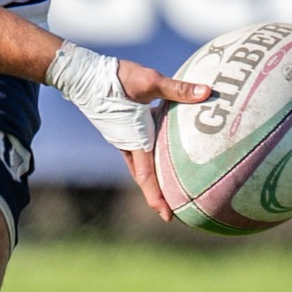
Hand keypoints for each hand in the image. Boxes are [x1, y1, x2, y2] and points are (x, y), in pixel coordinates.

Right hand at [114, 60, 211, 222]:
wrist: (83, 74)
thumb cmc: (116, 79)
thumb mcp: (150, 81)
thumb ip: (178, 89)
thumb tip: (208, 92)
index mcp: (135, 139)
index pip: (147, 176)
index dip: (158, 198)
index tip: (168, 217)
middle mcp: (128, 143)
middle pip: (144, 177)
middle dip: (157, 195)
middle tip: (172, 212)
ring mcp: (122, 137)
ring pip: (140, 165)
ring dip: (153, 178)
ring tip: (170, 187)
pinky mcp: (121, 127)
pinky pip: (138, 150)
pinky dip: (150, 158)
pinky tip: (162, 150)